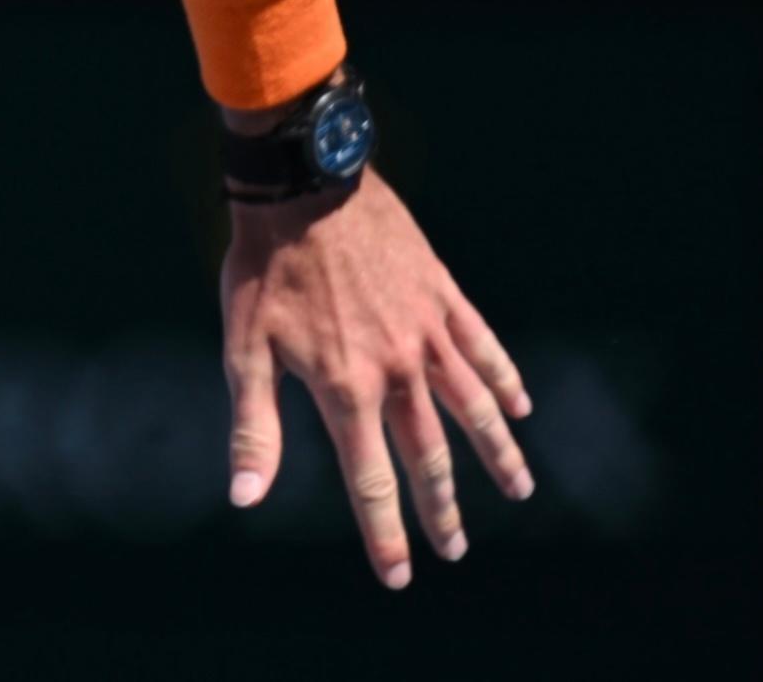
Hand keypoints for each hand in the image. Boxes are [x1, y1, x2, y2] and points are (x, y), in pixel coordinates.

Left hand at [221, 171, 532, 586]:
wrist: (304, 185)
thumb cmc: (263, 267)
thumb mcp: (243, 346)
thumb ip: (253, 424)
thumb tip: (245, 497)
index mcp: (345, 386)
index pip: (370, 479)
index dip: (384, 532)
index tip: (399, 577)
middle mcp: (396, 368)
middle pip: (428, 455)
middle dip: (442, 510)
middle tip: (456, 550)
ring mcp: (426, 331)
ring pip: (473, 408)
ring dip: (496, 455)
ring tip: (519, 492)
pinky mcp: (442, 296)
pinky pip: (484, 347)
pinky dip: (503, 380)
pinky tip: (519, 408)